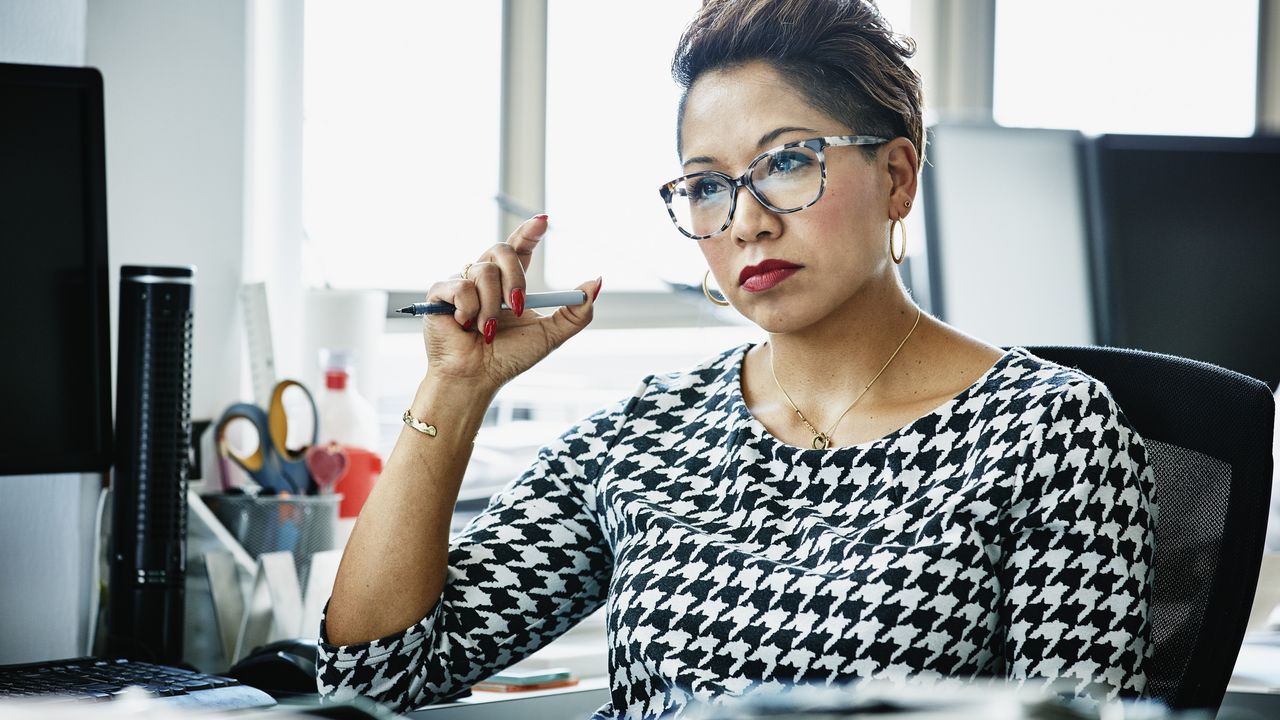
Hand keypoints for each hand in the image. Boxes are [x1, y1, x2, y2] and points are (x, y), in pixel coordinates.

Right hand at [420, 215, 601, 394]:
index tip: (544, 221)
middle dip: (516, 278)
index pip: (520, 247)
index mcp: (509, 282)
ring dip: (492, 307)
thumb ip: (576, 312)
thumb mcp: (551, 335)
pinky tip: (465, 326)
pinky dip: (469, 310)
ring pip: (483, 272)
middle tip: (519, 307)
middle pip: (502, 250)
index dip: (529, 231)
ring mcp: (461, 283)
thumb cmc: (508, 358)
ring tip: (488, 331)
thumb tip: (597, 281)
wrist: (477, 379)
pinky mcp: (440, 293)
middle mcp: (485, 278)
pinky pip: (460, 286)